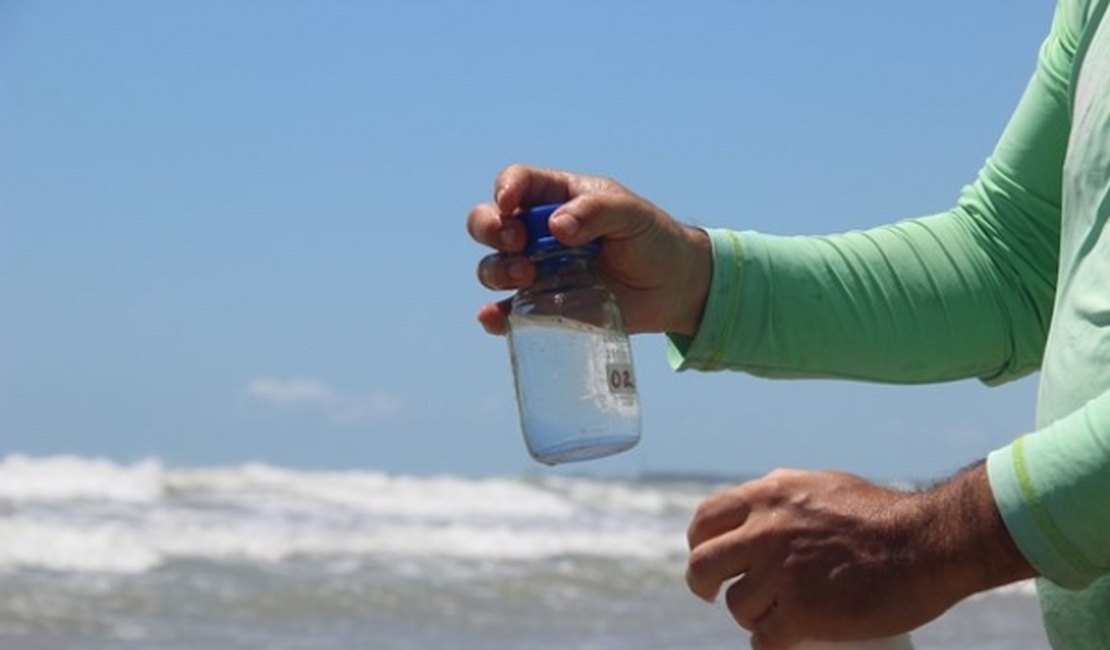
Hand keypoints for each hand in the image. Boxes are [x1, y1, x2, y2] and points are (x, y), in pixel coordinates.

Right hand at [467, 164, 710, 335]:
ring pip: (493, 267)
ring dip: (497, 270)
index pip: (516, 182)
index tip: (510, 204)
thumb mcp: (631, 214)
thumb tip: (556, 226)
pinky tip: (494, 318)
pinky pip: (508, 312)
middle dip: (491, 229)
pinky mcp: (543, 306)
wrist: (673, 286)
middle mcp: (537, 232)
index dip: (505, 189)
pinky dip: (494, 316)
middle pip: (489, 223)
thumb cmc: (652, 238)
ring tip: (526, 276)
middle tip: (517, 242)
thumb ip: (596, 211)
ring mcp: (537, 270)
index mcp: (556, 198)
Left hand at [685, 465, 1035, 649]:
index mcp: (768, 496)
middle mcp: (766, 531)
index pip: (706, 521)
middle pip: (703, 566)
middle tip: (715, 594)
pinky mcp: (803, 612)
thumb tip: (753, 514)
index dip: (700, 544)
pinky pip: (764, 639)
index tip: (709, 559)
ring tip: (775, 614)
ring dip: (752, 616)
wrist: (928, 542)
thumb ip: (782, 500)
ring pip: (738, 606)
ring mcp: (782, 572)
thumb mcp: (820, 487)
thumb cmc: (882, 516)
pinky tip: (778, 641)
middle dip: (704, 584)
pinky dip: (768, 644)